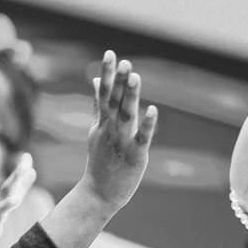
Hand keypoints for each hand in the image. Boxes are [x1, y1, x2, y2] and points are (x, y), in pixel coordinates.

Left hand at [0, 153, 36, 247]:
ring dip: (17, 175)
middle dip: (13, 182)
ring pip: (6, 190)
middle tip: (24, 166)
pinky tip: (29, 169)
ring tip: (27, 160)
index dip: (3, 208)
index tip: (13, 201)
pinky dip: (19, 181)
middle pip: (2, 196)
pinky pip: (9, 192)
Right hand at [80, 51, 157, 211]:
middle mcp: (110, 129)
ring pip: (126, 115)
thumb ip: (97, 105)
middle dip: (118, 80)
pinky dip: (147, 124)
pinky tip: (152, 110)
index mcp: (103, 122)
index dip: (108, 73)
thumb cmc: (100, 162)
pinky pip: (142, 138)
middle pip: (114, 101)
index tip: (111, 53)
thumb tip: (95, 80)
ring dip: (130, 96)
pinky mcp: (135, 156)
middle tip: (123, 61)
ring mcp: (122, 142)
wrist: (99, 193)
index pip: (104, 93)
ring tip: (134, 76)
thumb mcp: (96, 130)